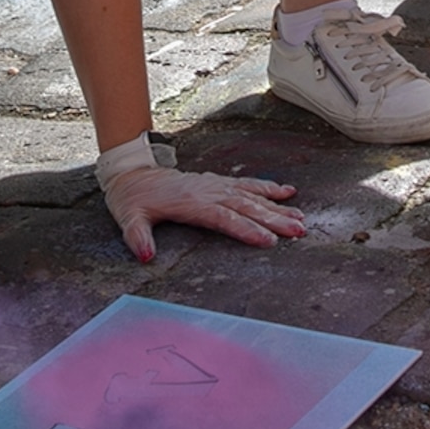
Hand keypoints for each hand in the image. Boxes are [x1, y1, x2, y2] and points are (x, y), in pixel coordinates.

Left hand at [97, 135, 303, 261]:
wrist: (133, 173)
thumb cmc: (133, 199)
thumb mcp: (129, 218)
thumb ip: (138, 237)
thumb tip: (146, 255)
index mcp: (192, 203)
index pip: (225, 218)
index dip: (247, 229)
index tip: (268, 240)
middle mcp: (208, 192)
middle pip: (247, 206)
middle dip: (274, 219)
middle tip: (298, 231)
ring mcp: (215, 185)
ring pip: (252, 195)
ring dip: (278, 206)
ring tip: (300, 218)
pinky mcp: (218, 182)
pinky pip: (248, 185)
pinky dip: (268, 188)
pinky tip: (287, 192)